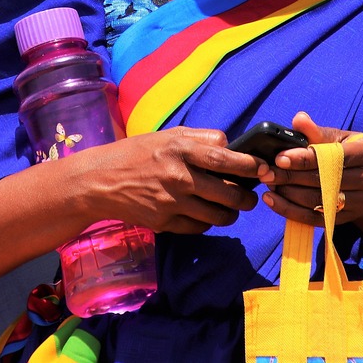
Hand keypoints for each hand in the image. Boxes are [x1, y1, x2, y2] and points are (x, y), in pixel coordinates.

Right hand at [69, 126, 262, 235]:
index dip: (250, 166)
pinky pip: (199, 227)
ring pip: (218, 215)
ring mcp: (171, 203)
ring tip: (232, 208)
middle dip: (246, 197)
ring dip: (231, 213)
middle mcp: (177, 176)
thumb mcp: (167, 135)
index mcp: (179, 149)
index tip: (262, 169)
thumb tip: (231, 147)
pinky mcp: (164, 223)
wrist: (99, 181)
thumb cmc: (136, 154)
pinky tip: (205, 214)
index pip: (225, 159)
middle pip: (228, 193)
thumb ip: (200, 139)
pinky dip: (208, 222)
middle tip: (250, 196)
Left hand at [259, 111, 362, 233]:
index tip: (280, 158)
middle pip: (324, 181)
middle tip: (267, 173)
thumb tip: (298, 119)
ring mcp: (362, 202)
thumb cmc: (353, 153)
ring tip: (269, 185)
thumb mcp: (341, 139)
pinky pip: (317, 219)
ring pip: (319, 201)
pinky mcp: (349, 218)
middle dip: (291, 177)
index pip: (333, 158)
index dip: (304, 159)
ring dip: (289, 195)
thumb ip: (318, 131)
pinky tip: (274, 201)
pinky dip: (292, 211)